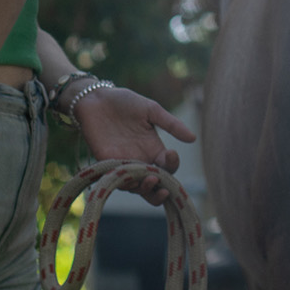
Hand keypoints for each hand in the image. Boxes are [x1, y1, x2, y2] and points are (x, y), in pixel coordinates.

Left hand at [74, 85, 196, 206]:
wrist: (95, 98)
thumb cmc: (123, 102)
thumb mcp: (150, 110)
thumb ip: (170, 124)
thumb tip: (193, 138)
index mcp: (153, 149)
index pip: (168, 168)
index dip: (172, 166)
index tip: (171, 154)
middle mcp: (140, 161)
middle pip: (154, 187)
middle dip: (159, 191)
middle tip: (161, 184)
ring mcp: (123, 165)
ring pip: (137, 189)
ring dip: (144, 188)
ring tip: (148, 178)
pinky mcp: (106, 164)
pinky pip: (117, 180)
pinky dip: (125, 182)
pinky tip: (129, 175)